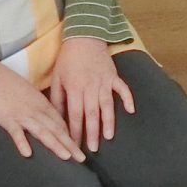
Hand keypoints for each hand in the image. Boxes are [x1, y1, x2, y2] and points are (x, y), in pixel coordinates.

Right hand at [0, 60, 84, 161]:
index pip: (60, 122)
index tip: (77, 147)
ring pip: (43, 132)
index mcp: (42, 104)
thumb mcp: (29, 94)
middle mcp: (36, 111)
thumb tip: (45, 117)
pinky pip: (16, 133)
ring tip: (66, 156)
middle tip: (81, 158)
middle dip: (70, 144)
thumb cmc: (9, 84)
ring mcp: (23, 116)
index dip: (70, 135)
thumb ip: (38, 106)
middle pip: (56, 129)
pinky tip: (27, 153)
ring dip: (55, 145)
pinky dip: (22, 143)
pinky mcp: (8, 120)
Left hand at [48, 37, 135, 152]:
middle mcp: (90, 87)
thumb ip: (57, 98)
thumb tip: (56, 118)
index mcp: (74, 88)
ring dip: (108, 122)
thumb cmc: (68, 59)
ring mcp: (104, 81)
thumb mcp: (57, 78)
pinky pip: (122, 89)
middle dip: (92, 133)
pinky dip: (127, 99)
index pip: (75, 114)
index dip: (75, 131)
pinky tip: (131, 111)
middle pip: (91, 114)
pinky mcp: (113, 76)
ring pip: (107, 105)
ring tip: (109, 137)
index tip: (74, 145)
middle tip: (93, 149)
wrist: (84, 37)